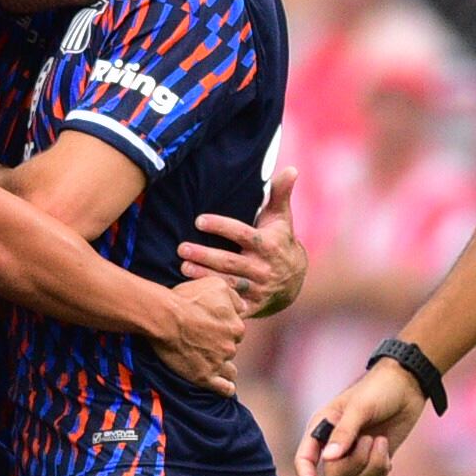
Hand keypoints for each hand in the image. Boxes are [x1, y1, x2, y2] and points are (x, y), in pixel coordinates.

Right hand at [153, 275, 245, 395]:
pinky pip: (224, 388)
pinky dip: (226, 388)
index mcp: (236, 326)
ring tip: (212, 363)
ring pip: (230, 369)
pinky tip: (223, 386)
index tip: (211, 326)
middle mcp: (231, 346)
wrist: (164, 317)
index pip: (236, 330)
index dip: (224, 328)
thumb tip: (244, 307)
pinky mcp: (204, 377)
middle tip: (205, 341)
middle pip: (231, 348)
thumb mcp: (216, 286)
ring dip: (224, 366)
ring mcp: (218, 363)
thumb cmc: (187, 298)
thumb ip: (235, 297)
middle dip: (221, 346)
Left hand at [182, 167, 302, 313]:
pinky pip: (232, 304)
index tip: (199, 220)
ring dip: (204, 276)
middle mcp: (264, 268)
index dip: (221, 227)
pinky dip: (215, 301)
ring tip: (183, 268)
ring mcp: (258, 289)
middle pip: (231, 262)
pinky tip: (194, 295)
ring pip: (228, 283)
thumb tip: (292, 169)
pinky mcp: (252, 306)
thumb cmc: (280, 240)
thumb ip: (280, 193)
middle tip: (181, 248)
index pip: (242, 234)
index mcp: (268, 245)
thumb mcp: (282, 218)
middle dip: (205, 256)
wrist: (294, 280)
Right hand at [293, 355, 425, 475]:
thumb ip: (344, 433)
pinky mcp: (373, 461)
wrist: (408, 386)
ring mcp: (354, 455)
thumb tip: (328, 459)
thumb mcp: (360, 407)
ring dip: (371, 465)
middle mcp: (334, 445)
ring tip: (380, 440)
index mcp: (322, 429)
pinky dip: (381, 470)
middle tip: (369, 439)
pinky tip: (386, 449)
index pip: (304, 460)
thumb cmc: (379, 389)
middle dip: (355, 464)